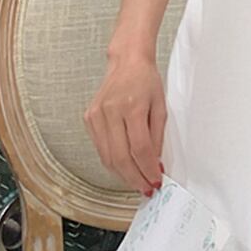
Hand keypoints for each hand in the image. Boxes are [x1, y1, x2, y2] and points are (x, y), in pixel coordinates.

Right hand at [83, 50, 165, 195]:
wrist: (127, 62)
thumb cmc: (146, 80)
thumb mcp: (160, 106)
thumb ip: (157, 137)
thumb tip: (155, 164)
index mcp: (131, 107)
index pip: (139, 149)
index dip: (147, 169)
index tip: (156, 180)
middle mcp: (110, 112)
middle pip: (120, 157)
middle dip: (135, 178)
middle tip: (146, 188)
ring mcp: (96, 115)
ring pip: (107, 157)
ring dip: (123, 174)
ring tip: (137, 182)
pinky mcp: (89, 118)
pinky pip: (100, 148)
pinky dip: (112, 161)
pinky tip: (124, 167)